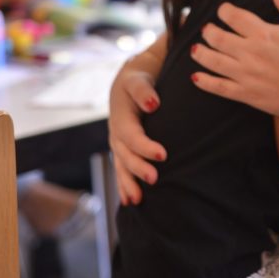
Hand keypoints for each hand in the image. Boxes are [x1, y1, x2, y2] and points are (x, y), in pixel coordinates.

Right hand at [108, 60, 165, 204]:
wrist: (131, 78)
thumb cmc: (139, 76)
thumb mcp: (138, 78)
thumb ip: (143, 90)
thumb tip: (153, 104)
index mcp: (120, 115)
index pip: (131, 134)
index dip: (144, 146)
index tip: (162, 155)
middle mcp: (116, 131)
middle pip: (124, 154)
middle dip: (137, 168)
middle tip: (154, 179)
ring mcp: (117, 141)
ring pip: (121, 165)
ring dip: (128, 183)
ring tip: (137, 200)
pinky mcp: (123, 147)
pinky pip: (121, 168)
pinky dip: (124, 184)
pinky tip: (130, 201)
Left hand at [191, 0, 278, 119]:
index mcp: (265, 34)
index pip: (234, 17)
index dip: (224, 11)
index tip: (223, 10)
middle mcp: (251, 53)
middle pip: (218, 38)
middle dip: (209, 31)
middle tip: (207, 29)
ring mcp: (247, 75)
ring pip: (213, 61)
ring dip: (201, 53)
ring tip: (196, 48)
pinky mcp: (248, 95)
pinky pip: (219, 87)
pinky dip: (204, 82)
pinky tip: (196, 77)